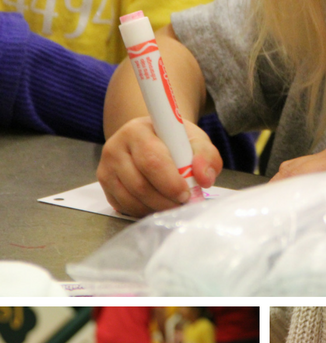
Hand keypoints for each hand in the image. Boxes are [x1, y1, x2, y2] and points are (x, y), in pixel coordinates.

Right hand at [97, 116, 221, 216]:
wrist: (152, 138)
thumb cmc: (174, 141)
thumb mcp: (195, 140)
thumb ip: (206, 156)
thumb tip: (204, 178)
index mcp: (137, 131)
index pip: (152, 161)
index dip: (170, 182)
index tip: (186, 193)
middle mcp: (115, 147)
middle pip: (140, 184)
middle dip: (165, 200)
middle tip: (182, 203)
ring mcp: (106, 167)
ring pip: (131, 199)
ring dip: (156, 208)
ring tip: (173, 204)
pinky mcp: (104, 184)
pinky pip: (123, 206)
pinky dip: (143, 211)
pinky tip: (157, 204)